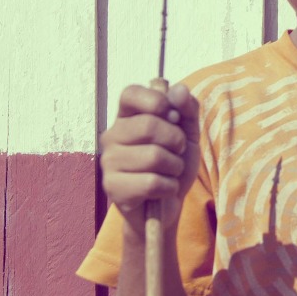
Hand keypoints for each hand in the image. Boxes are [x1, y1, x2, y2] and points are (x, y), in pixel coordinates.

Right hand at [99, 82, 200, 229]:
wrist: (168, 205)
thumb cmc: (174, 164)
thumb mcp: (187, 134)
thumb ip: (187, 109)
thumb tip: (178, 90)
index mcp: (127, 117)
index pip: (130, 93)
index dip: (155, 100)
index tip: (172, 115)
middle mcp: (111, 136)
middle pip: (148, 125)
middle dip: (175, 141)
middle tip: (177, 152)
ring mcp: (108, 162)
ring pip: (153, 156)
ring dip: (174, 167)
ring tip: (170, 173)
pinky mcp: (113, 187)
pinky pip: (151, 183)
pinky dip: (169, 187)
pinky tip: (164, 190)